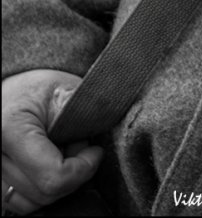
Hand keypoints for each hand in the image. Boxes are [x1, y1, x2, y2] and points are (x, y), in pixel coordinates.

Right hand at [1, 70, 102, 214]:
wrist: (14, 91)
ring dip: (57, 183)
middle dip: (73, 172)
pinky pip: (21, 202)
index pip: (54, 176)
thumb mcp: (68, 92)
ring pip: (33, 202)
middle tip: (78, 145)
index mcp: (10, 129)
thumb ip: (86, 116)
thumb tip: (100, 146)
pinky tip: (48, 165)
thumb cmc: (41, 89)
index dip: (84, 168)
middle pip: (45, 192)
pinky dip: (41, 189)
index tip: (95, 151)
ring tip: (62, 153)